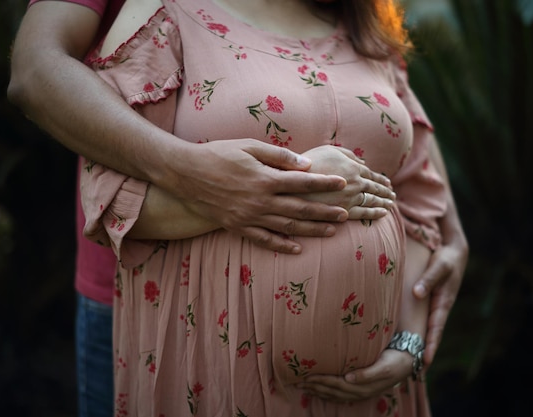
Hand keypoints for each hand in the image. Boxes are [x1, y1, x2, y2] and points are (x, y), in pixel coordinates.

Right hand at [172, 139, 349, 253]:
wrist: (186, 173)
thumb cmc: (219, 154)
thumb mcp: (249, 146)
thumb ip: (279, 156)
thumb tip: (306, 164)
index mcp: (265, 178)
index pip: (303, 182)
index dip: (325, 183)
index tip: (343, 183)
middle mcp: (260, 201)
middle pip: (300, 209)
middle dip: (325, 212)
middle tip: (345, 214)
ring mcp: (249, 217)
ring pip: (287, 227)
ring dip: (311, 230)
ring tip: (331, 231)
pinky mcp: (238, 226)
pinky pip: (264, 240)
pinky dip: (282, 245)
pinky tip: (297, 249)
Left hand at [298, 349, 411, 401]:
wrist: (408, 361)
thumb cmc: (395, 361)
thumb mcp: (384, 367)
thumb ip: (367, 374)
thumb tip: (349, 378)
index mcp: (363, 386)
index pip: (336, 384)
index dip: (320, 381)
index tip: (306, 377)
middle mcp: (359, 391)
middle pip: (332, 391)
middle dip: (314, 387)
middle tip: (297, 382)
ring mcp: (360, 390)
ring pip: (334, 393)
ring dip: (318, 390)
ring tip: (303, 386)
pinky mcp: (361, 386)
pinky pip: (340, 392)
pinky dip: (328, 391)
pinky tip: (319, 389)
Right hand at [299, 145, 395, 219]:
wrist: (291, 182)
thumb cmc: (309, 162)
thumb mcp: (328, 149)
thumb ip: (347, 154)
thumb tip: (364, 162)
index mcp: (352, 168)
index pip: (372, 175)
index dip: (381, 179)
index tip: (388, 183)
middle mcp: (355, 185)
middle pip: (374, 189)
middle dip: (385, 192)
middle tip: (393, 195)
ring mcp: (349, 200)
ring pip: (371, 203)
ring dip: (383, 204)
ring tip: (390, 206)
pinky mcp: (342, 213)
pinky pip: (362, 215)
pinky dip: (374, 215)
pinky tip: (382, 215)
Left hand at [413, 229, 468, 364]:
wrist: (453, 253)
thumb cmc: (446, 259)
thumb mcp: (439, 266)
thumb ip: (429, 278)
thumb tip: (418, 293)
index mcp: (443, 303)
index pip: (436, 329)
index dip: (431, 345)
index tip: (426, 360)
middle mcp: (439, 309)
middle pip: (431, 335)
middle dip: (424, 353)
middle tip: (415, 373)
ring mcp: (433, 307)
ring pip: (425, 329)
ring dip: (418, 345)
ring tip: (408, 364)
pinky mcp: (428, 303)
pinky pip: (421, 321)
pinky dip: (414, 332)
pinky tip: (403, 340)